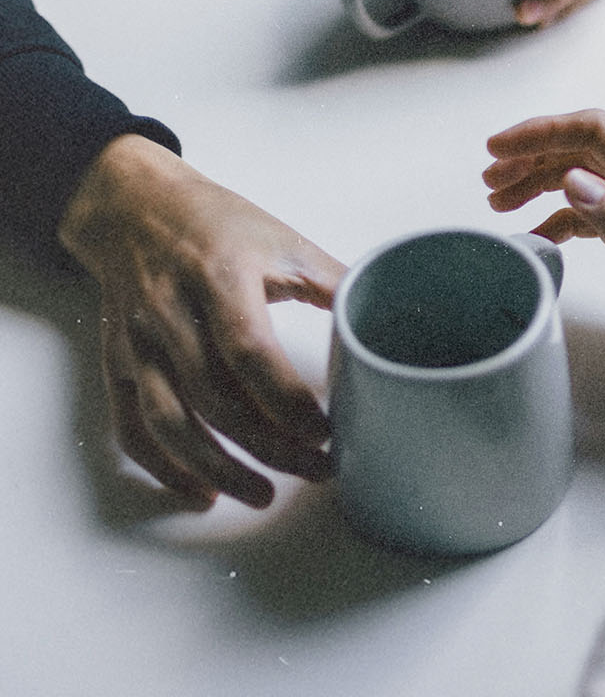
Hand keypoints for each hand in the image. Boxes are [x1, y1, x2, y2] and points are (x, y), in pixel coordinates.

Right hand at [57, 134, 345, 508]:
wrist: (133, 206)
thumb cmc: (217, 223)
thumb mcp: (284, 239)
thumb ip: (335, 282)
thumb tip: (389, 315)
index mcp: (220, 276)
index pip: (249, 351)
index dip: (287, 401)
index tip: (327, 431)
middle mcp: (171, 313)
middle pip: (215, 398)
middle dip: (269, 446)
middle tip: (317, 469)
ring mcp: (139, 342)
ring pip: (170, 422)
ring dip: (218, 468)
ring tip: (264, 494)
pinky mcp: (118, 363)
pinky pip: (132, 427)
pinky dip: (164, 467)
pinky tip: (202, 491)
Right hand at [484, 110, 604, 364]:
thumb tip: (573, 180)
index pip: (595, 132)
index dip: (541, 132)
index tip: (496, 149)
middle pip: (585, 149)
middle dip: (533, 156)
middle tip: (488, 182)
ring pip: (588, 178)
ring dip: (543, 183)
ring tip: (502, 204)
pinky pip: (600, 212)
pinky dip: (565, 218)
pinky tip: (542, 236)